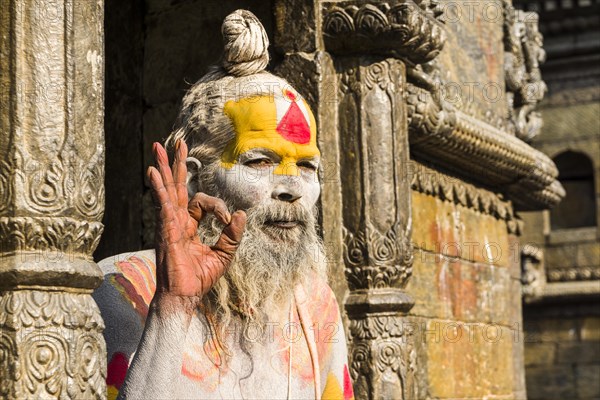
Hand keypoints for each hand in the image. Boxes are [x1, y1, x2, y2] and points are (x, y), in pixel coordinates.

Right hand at [147, 140, 245, 308]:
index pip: (202, 202)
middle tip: (175, 143)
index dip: (218, 206)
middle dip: (176, 165)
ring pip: (167, 190)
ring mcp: (169, 224)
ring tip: (159, 147)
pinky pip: (163, 205)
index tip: (228, 218)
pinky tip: (153, 172)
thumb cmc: (199, 279)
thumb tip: (240, 213)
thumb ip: (232, 234)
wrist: (184, 297)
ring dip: (163, 168)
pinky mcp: (166, 230)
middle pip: (176, 187)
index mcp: (189, 226)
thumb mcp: (223, 254)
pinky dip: (159, 188)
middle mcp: (176, 221)